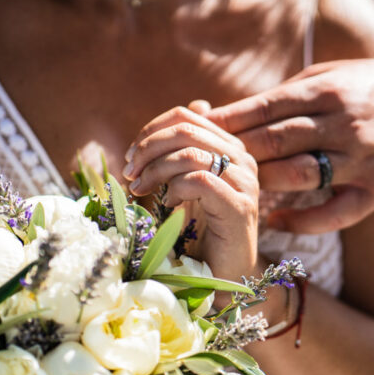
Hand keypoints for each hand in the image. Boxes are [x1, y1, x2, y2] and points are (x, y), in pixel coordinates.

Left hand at [124, 106, 258, 280]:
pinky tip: (168, 204)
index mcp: (228, 146)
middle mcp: (242, 158)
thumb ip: (188, 148)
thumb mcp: (188, 182)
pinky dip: (175, 189)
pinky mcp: (239, 206)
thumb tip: (199, 103)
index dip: (151, 130)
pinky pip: (199, 181)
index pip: (186, 115)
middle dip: (147, 149)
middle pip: (186, 130)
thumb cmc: (203, 228)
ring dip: (155, 170)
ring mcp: (244, 181)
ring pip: (190, 154)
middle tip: (129, 173)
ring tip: (140, 190)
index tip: (130, 155)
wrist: (225, 271)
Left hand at [204, 59, 373, 232]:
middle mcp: (344, 125)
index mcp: (329, 91)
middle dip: (235, 152)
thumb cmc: (372, 86)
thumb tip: (237, 112)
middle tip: (202, 162)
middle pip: (277, 141)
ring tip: (231, 189)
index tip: (198, 130)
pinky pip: (334, 214)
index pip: (266, 108)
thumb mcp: (331, 75)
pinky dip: (301, 222)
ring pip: (299, 176)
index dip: (229, 121)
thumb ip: (287, 94)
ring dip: (262, 183)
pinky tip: (273, 221)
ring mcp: (363, 160)